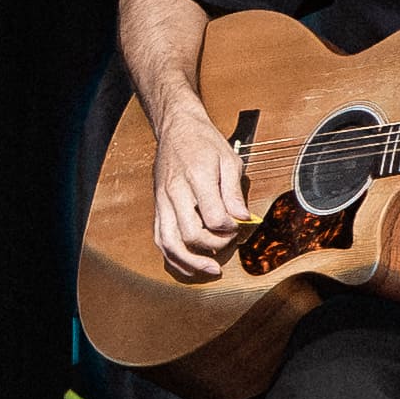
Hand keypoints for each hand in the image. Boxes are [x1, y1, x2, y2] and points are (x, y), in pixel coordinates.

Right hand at [149, 107, 251, 280]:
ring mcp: (163, 202)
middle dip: (215, 244)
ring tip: (211, 270)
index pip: (214, 217)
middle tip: (229, 240)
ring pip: (169, 242)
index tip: (239, 224)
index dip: (230, 228)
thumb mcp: (229, 160)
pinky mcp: (157, 207)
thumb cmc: (205, 143)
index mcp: (197, 178)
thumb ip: (234, 191)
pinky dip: (173, 257)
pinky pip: (159, 239)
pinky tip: (189, 265)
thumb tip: (242, 218)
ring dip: (191, 261)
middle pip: (191, 234)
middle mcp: (175, 192)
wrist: (177, 128)